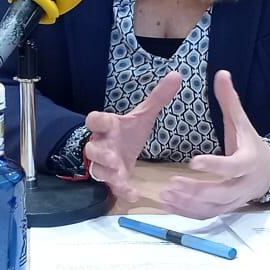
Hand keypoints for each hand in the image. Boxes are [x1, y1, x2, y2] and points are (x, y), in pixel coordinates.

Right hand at [82, 70, 183, 200]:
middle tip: (112, 158)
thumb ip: (157, 98)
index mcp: (108, 127)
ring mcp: (105, 164)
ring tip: (121, 177)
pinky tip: (134, 194)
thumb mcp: (143, 115)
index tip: (105, 122)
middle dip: (100, 154)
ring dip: (109, 174)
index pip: (95, 120)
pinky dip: (122, 190)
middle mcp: (102, 145)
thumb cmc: (127, 132)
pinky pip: (113, 186)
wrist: (117, 151)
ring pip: (99, 170)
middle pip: (92, 149)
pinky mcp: (112, 178)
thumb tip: (177, 75)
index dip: (97, 121)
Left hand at [157, 69, 269, 218]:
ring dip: (188, 204)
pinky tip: (169, 205)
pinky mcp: (226, 209)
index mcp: (248, 161)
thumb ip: (230, 101)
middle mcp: (243, 185)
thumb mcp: (243, 122)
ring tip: (166, 194)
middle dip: (197, 190)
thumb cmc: (251, 144)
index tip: (193, 161)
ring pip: (212, 207)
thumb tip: (222, 73)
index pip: (233, 166)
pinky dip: (188, 213)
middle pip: (221, 193)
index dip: (215, 165)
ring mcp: (235, 200)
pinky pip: (207, 214)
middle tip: (172, 183)